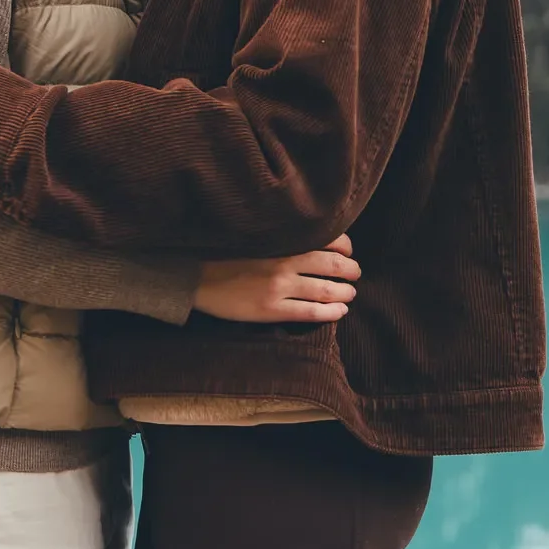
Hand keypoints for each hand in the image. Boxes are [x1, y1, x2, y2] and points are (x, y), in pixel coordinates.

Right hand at [192, 234, 359, 323]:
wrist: (193, 274)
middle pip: (333, 266)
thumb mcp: (255, 235)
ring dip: (345, 293)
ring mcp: (279, 288)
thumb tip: (311, 238)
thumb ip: (282, 236)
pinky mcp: (271, 309)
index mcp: (282, 240)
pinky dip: (331, 312)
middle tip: (355, 273)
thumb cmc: (223, 252)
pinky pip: (310, 313)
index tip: (348, 251)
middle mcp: (284, 262)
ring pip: (326, 291)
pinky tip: (339, 311)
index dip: (345, 247)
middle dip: (350, 271)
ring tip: (350, 294)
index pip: (328, 240)